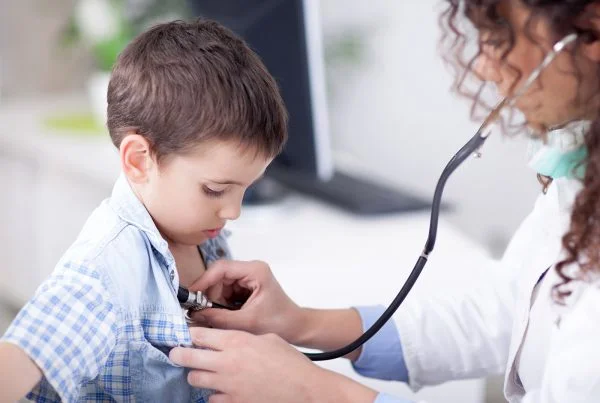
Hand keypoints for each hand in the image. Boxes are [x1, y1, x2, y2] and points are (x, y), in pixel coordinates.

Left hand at [169, 328, 377, 402]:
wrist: (304, 389)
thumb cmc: (290, 362)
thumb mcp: (267, 338)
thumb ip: (244, 338)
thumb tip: (229, 340)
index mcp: (237, 341)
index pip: (199, 334)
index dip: (189, 333)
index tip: (186, 334)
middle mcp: (227, 362)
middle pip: (187, 357)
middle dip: (178, 354)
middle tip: (176, 353)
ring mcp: (227, 385)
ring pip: (194, 379)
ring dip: (196, 374)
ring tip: (203, 372)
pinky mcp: (233, 402)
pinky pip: (211, 399)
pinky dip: (213, 394)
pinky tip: (221, 390)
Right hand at [188, 260, 305, 343]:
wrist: (295, 327)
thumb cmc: (279, 323)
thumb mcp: (247, 323)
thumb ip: (219, 318)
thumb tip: (194, 315)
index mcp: (255, 271)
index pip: (221, 268)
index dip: (203, 281)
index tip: (191, 296)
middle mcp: (251, 269)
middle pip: (218, 276)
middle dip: (209, 294)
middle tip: (201, 312)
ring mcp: (248, 277)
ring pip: (219, 285)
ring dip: (214, 301)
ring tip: (217, 317)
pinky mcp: (245, 286)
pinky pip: (225, 291)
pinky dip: (221, 304)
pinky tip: (225, 315)